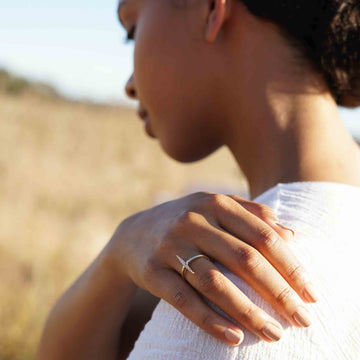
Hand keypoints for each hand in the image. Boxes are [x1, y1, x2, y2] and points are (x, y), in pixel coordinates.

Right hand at [105, 192, 317, 345]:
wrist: (134, 233)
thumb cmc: (188, 222)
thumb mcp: (216, 208)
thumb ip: (253, 215)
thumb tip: (290, 234)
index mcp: (214, 203)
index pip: (262, 235)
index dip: (291, 265)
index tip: (311, 292)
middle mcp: (192, 220)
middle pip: (244, 259)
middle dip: (278, 292)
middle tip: (302, 319)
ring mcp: (170, 245)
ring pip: (215, 282)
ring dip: (248, 311)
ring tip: (274, 334)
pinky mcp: (152, 270)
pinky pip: (184, 299)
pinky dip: (210, 320)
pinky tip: (234, 337)